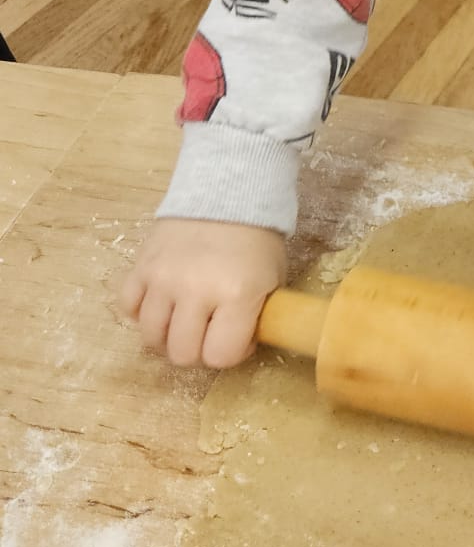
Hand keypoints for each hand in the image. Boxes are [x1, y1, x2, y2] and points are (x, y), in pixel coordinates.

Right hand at [120, 218, 286, 368]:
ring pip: (151, 337)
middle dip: (197, 350)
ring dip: (167, 336)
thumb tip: (237, 346)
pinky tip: (160, 302)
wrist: (228, 190)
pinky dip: (141, 312)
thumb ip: (254, 317)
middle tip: (207, 332)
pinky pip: (128, 307)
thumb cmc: (257, 237)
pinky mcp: (140, 265)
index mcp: (237, 295)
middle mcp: (196, 290)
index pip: (220, 356)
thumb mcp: (272, 280)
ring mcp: (163, 278)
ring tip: (182, 320)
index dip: (229, 353)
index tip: (235, 336)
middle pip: (182, 353)